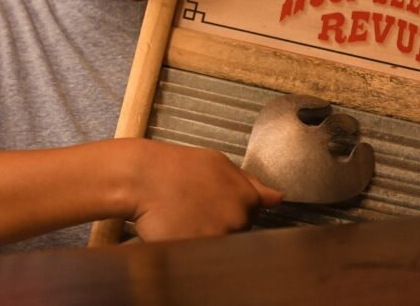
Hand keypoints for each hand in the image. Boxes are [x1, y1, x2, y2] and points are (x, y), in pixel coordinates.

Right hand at [128, 140, 281, 241]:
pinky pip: (203, 256)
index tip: (214, 207)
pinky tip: (178, 230)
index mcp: (247, 197)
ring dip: (206, 235)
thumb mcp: (217, 164)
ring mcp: (220, 235)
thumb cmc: (175, 167)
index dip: (231, 213)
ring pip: (220, 245)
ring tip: (184, 218)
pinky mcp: (199, 249)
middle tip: (195, 210)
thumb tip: (278, 198)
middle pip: (237, 232)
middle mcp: (238, 218)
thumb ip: (250, 183)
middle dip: (220, 225)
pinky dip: (192, 246)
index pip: (252, 217)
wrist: (141, 176)